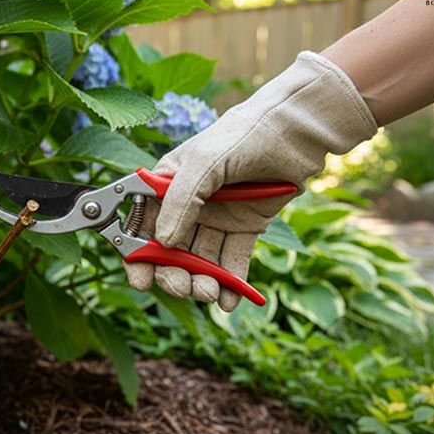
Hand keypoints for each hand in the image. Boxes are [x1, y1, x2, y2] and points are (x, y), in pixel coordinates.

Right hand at [125, 52, 377, 310]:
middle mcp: (189, 204)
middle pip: (172, 249)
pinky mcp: (245, 227)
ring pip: (202, 259)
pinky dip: (231, 282)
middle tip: (182, 288)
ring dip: (202, 281)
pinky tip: (229, 301)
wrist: (296, 132)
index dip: (137, 254)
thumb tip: (165, 243)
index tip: (140, 280)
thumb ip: (180, 201)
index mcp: (167, 184)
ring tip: (209, 294)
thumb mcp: (204, 162)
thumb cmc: (243, 135)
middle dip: (173, 273)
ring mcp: (217, 217)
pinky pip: (233, 260)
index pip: (143, 224)